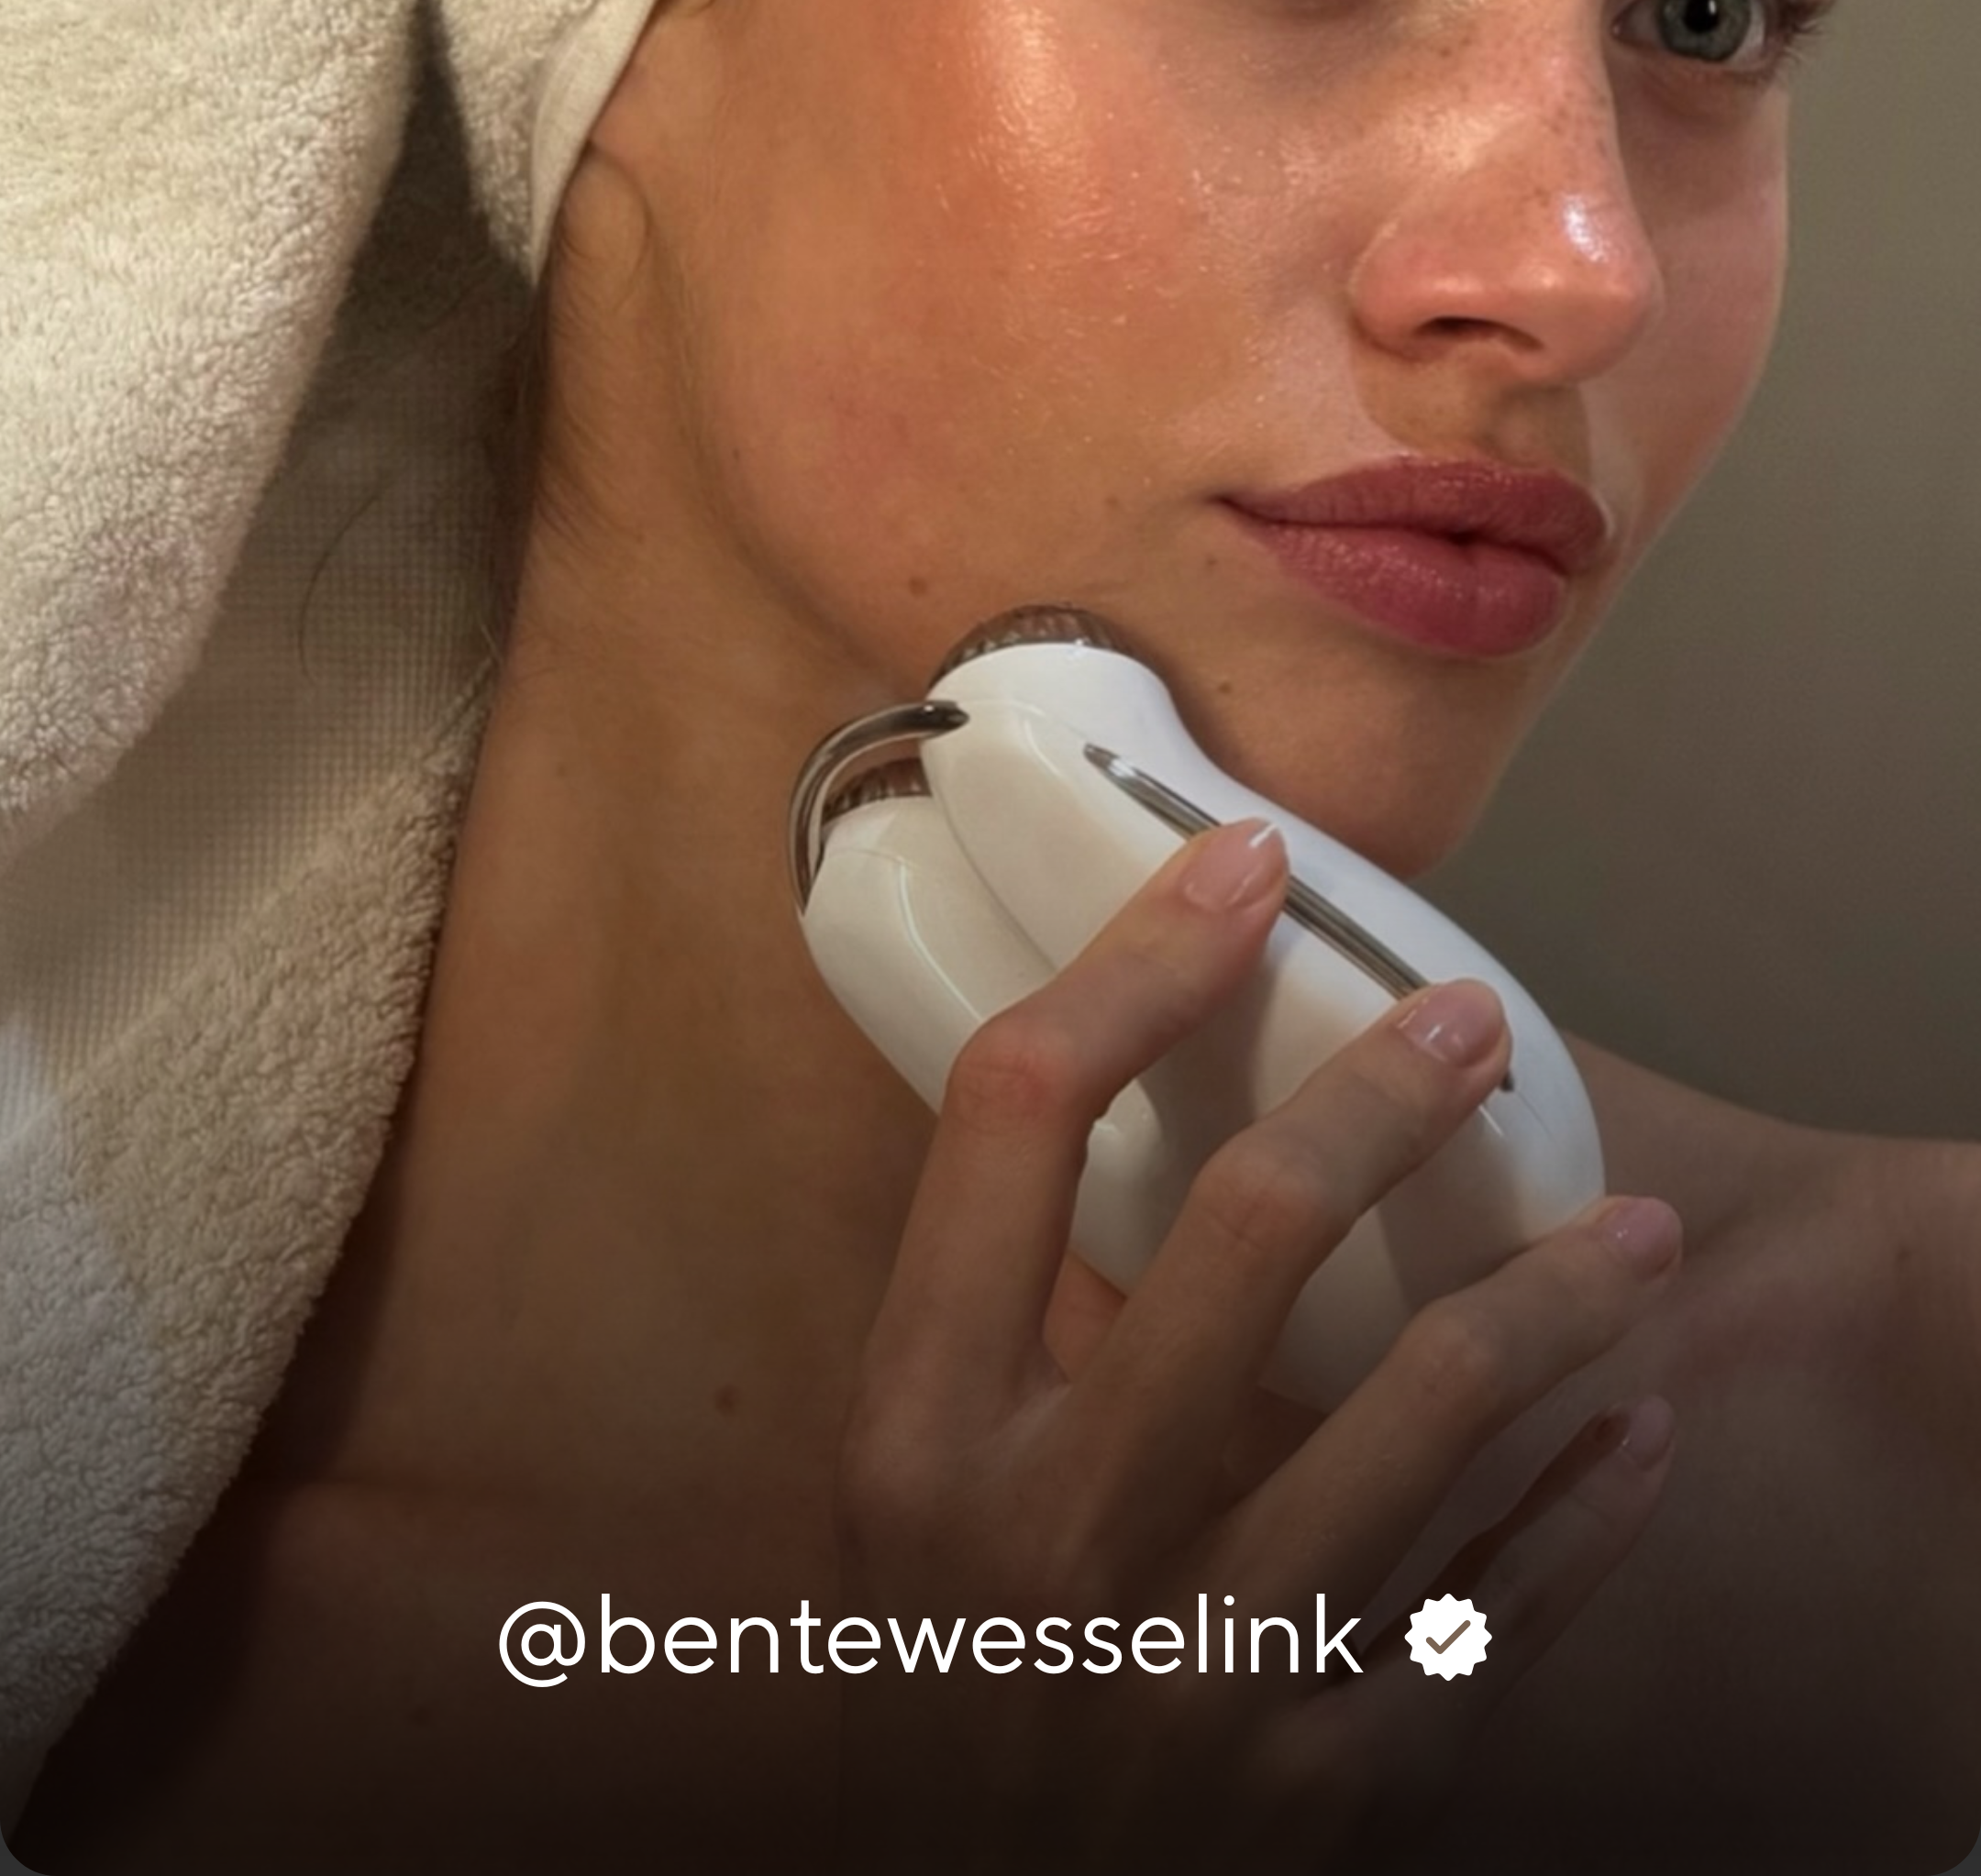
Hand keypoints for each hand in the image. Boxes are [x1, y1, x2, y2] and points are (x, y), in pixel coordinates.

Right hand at [830, 817, 1679, 1874]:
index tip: (1243, 870)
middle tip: (1471, 1021)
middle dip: (1383, 1093)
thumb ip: (1004, 1320)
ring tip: (1626, 1230)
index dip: (1140, 960)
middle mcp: (1051, 1542)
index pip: (1017, 1119)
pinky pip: (1497, 1610)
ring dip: (1551, 1295)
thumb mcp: (905, 1498)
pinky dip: (1582, 1511)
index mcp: (920, 1434)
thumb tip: (1151, 1090)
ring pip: (1424, 1410)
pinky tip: (1631, 1428)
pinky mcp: (1326, 1786)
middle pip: (1245, 1232)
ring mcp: (1200, 1672)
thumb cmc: (935, 1677)